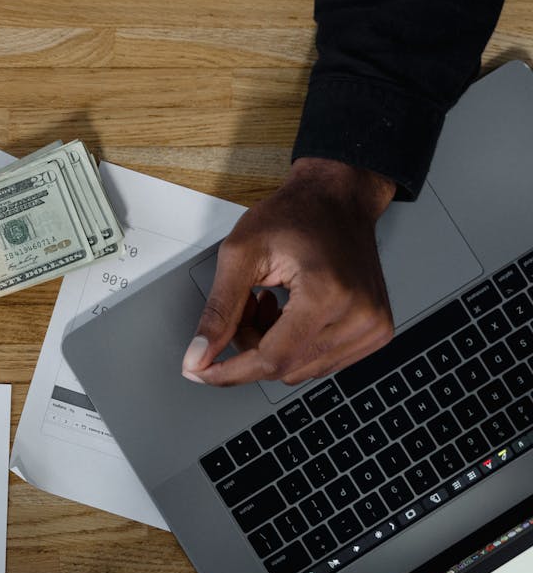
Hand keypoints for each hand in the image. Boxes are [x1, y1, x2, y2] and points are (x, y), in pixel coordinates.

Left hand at [181, 157, 397, 385]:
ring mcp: (372, 327)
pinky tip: (291, 313)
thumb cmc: (295, 215)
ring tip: (271, 302)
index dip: (229, 371)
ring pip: (299, 370)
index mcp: (328, 294)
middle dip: (250, 347)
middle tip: (246, 305)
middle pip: (283, 368)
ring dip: (272, 346)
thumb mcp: (241, 254)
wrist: (338, 200)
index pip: (272, 360)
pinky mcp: (375, 333)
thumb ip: (218, 311)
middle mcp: (359, 316)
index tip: (200, 372)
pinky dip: (295, 346)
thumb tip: (198, 358)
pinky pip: (321, 363)